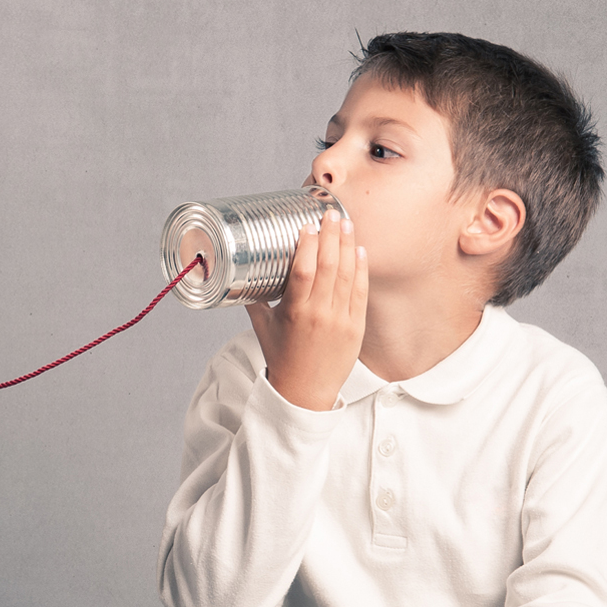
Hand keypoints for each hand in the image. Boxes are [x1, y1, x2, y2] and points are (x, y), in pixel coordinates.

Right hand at [247, 209, 367, 410]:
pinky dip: (361, 269)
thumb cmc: (281, 358)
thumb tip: (244, 273)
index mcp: (295, 313)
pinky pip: (361, 292)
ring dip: (347, 246)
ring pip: (348, 275)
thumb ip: (254, 300)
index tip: (308, 225)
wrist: (306, 392)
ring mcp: (341, 320)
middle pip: (329, 267)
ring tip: (346, 224)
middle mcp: (320, 314)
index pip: (304, 272)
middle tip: (331, 214)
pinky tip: (359, 251)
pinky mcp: (356, 327)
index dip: (308, 246)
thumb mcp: (263, 327)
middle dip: (331, 236)